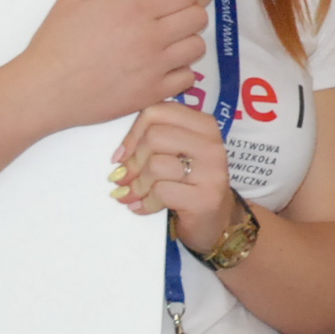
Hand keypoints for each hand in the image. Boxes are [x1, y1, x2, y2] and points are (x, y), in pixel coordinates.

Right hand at [11, 0, 206, 133]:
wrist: (45, 90)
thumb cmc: (57, 42)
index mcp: (135, 10)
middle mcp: (151, 38)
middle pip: (198, 17)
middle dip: (187, 12)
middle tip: (169, 17)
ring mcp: (155, 68)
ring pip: (197, 47)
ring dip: (186, 41)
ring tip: (166, 42)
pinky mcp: (153, 94)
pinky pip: (188, 79)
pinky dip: (180, 71)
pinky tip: (161, 66)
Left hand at [112, 100, 239, 252]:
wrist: (215, 221)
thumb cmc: (188, 184)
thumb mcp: (175, 154)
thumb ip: (153, 142)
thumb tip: (119, 157)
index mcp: (204, 125)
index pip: (158, 112)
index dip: (132, 133)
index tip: (122, 155)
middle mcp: (212, 144)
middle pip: (155, 136)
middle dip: (133, 161)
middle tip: (124, 178)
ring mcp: (212, 171)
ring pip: (156, 165)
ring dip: (138, 185)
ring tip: (133, 195)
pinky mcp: (205, 198)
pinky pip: (162, 192)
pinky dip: (146, 202)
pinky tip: (143, 207)